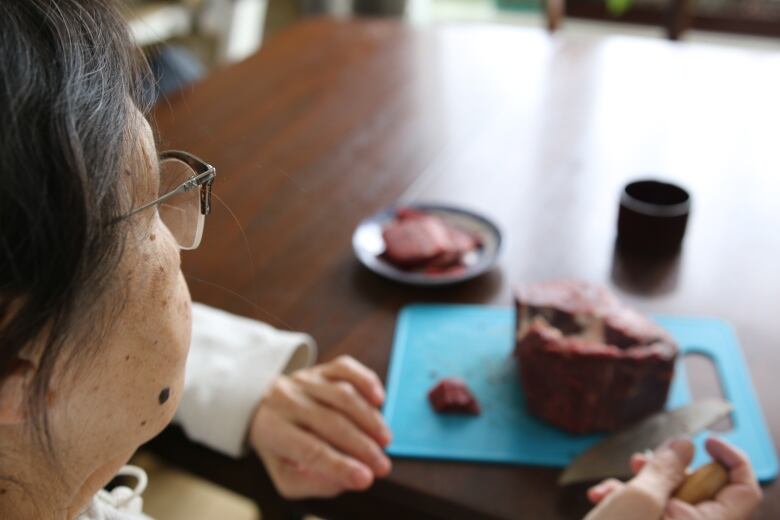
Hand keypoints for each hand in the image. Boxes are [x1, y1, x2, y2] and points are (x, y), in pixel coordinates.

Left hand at [249, 355, 392, 498]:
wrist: (262, 405)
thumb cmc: (280, 446)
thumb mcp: (285, 475)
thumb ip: (314, 483)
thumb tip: (347, 480)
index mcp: (272, 430)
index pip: (310, 450)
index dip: (340, 465)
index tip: (367, 479)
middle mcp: (286, 400)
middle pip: (331, 422)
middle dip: (362, 447)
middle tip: (383, 466)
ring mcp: (305, 381)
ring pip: (343, 395)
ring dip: (369, 419)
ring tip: (385, 441)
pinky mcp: (321, 368)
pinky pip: (346, 369)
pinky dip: (366, 381)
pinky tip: (379, 401)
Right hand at [586, 437, 761, 519]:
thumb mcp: (642, 497)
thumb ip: (666, 468)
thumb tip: (684, 446)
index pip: (745, 487)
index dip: (731, 458)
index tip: (704, 441)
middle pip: (703, 491)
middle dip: (668, 469)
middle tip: (639, 460)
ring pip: (671, 500)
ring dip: (641, 484)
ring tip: (613, 484)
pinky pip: (653, 514)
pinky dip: (631, 502)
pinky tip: (603, 499)